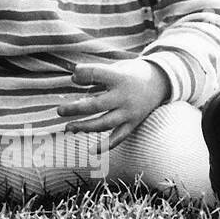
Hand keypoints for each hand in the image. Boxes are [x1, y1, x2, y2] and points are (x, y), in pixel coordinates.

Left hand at [57, 59, 171, 149]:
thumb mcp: (115, 67)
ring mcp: (129, 112)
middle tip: (59, 110)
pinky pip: (119, 137)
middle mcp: (125, 97)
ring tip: (68, 128)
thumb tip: (73, 78)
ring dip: (85, 127)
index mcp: (120, 78)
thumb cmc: (129, 74)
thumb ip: (96, 73)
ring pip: (105, 123)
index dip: (83, 74)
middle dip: (76, 108)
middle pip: (97, 105)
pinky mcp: (133, 124)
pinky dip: (106, 146)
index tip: (74, 75)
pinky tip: (92, 150)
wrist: (160, 83)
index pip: (98, 74)